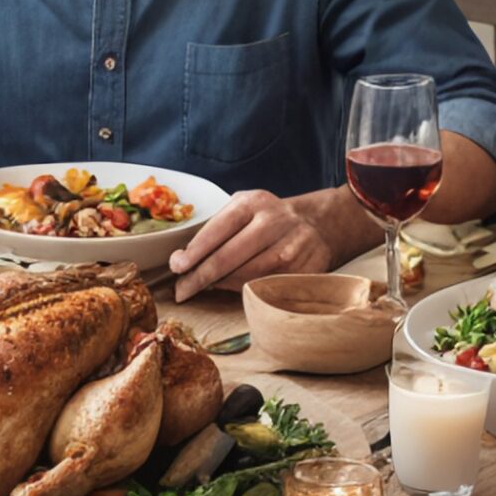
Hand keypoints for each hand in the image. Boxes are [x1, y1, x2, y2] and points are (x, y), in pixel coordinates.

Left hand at [168, 189, 331, 298]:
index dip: (194, 251)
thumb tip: (183, 258)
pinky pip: (266, 287)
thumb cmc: (268, 218)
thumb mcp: (244, 208)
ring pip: (246, 276)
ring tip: (204, 288)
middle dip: (200, 276)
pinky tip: (234, 289)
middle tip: (181, 291)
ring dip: (221, 286)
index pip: (217, 229)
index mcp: (253, 204)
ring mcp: (291, 247)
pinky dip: (245, 291)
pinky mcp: (305, 269)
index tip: (176, 266)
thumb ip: (217, 227)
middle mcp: (273, 222)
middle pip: (229, 257)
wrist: (318, 224)